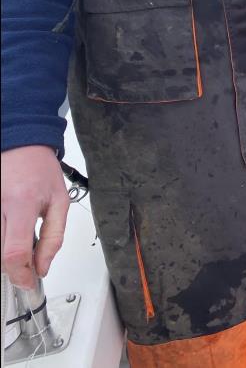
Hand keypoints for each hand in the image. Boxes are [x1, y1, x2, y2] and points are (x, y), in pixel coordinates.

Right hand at [1, 146, 68, 288]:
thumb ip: (54, 237)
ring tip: (19, 239)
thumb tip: (43, 266)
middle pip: (0, 256)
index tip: (29, 281)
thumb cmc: (40, 169)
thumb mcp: (59, 200)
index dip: (21, 274)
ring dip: (5, 255)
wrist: (20, 145)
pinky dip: (0, 241)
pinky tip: (9, 232)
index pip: (15, 252)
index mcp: (23, 203)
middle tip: (29, 260)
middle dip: (15, 266)